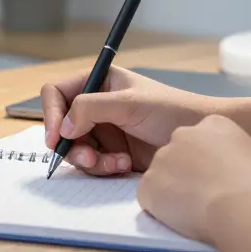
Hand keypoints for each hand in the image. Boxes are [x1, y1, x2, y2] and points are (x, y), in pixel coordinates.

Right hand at [41, 66, 218, 174]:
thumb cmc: (173, 110)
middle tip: (89, 159)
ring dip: (90, 160)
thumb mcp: (130, 103)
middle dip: (72, 146)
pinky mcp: (113, 153)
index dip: (50, 114)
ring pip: (76, 149)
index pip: (58, 93)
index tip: (56, 137)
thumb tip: (62, 127)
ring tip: (114, 163)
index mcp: (99, 83)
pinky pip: (93, 164)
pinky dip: (103, 168)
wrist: (200, 138)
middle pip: (62, 127)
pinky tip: (124, 165)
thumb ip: (91, 108)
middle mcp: (97, 105)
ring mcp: (104, 130)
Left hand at [138, 115, 250, 243]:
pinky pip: (151, 200)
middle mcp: (182, 135)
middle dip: (187, 175)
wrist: (246, 206)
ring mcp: (161, 158)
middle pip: (177, 156)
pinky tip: (185, 220)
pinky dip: (163, 212)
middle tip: (207, 197)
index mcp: (213, 124)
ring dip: (174, 194)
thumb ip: (238, 159)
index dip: (209, 164)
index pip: (201, 141)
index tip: (220, 180)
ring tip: (199, 212)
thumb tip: (237, 175)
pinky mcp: (148, 185)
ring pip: (162, 178)